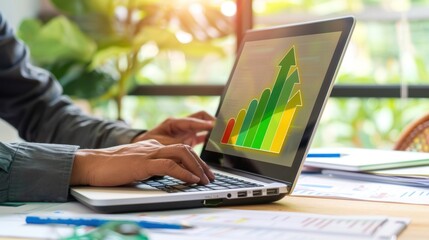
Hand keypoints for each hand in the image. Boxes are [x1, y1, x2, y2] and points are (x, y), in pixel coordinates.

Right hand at [70, 140, 214, 186]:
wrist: (91, 164)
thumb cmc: (111, 167)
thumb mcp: (137, 165)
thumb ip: (152, 167)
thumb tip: (167, 176)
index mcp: (153, 146)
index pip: (180, 148)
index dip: (195, 159)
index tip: (204, 172)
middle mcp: (153, 146)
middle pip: (185, 149)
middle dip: (201, 163)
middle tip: (210, 177)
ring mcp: (148, 153)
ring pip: (181, 153)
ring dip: (196, 167)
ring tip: (204, 180)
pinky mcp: (142, 163)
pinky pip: (169, 165)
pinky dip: (183, 172)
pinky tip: (191, 180)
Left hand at [132, 111, 214, 146]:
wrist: (142, 150)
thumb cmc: (149, 145)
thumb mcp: (160, 145)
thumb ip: (174, 147)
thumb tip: (187, 151)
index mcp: (174, 123)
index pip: (192, 121)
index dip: (203, 124)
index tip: (213, 126)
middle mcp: (182, 125)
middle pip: (201, 117)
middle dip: (211, 120)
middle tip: (222, 126)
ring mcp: (186, 131)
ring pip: (203, 125)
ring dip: (212, 129)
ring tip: (223, 134)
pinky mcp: (189, 139)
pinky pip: (202, 136)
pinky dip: (209, 139)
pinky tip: (217, 143)